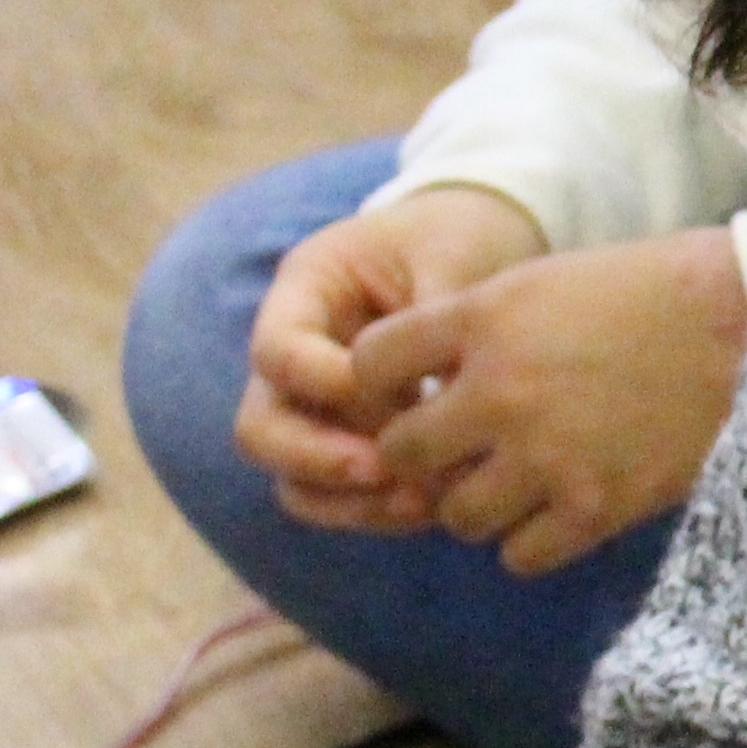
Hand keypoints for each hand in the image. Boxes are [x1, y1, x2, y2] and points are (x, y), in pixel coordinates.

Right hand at [241, 186, 549, 528]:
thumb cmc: (463, 237)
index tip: (389, 391)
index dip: (319, 379)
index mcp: (306, 291)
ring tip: (419, 503)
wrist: (485, 243)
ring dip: (346, 499)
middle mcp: (297, 355)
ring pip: (293, 477)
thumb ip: (436, 317)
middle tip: (385, 468)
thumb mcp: (454, 255)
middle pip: (261, 427)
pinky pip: (339, 496)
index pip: (277, 349)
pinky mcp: (355, 444)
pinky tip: (432, 508)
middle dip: (316, 457)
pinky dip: (375, 511)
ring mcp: (318, 406)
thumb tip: (439, 400)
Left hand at [354, 227, 746, 575]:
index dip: (380, 382)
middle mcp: (501, 390)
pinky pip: (519, 555)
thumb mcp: (551, 281)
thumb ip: (479, 328)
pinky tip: (557, 512)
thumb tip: (427, 382)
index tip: (411, 390)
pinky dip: (529, 541)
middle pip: (403, 452)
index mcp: (484, 318)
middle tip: (458, 454)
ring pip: (457, 515)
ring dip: (476, 505)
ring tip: (514, 486)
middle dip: (424, 457)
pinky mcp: (597, 507)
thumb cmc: (659, 292)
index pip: (370, 363)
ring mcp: (547, 456)